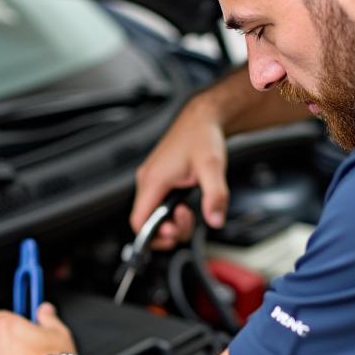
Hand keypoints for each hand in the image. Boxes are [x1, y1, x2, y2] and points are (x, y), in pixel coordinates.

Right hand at [131, 97, 229, 249]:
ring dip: (172, 221)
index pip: (139, 221)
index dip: (154, 236)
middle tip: (189, 219)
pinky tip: (186, 205)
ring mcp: (151, 180)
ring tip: (190, 210)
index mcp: (153, 180)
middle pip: (146, 221)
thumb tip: (215, 220)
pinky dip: (171, 213)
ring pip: (152, 215)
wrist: (202, 119)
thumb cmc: (202, 137)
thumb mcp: (213, 167)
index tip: (174, 235)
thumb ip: (215, 196)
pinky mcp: (157, 180)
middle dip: (169, 229)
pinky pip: (157, 206)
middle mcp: (147, 180)